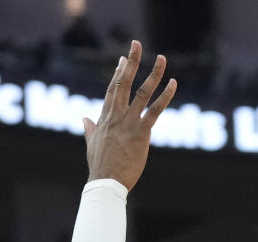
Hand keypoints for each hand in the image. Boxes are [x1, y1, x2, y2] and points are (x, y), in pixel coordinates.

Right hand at [84, 41, 176, 190]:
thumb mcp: (91, 143)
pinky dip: (165, 96)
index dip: (119, 72)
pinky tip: (173, 84)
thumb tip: (84, 119)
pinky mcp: (142, 132)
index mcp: (105, 116)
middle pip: (125, 81)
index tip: (123, 59)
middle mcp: (117, 114)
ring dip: (154, 73)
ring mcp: (129, 122)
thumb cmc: (100, 166)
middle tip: (137, 43)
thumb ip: (89, 129)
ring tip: (162, 59)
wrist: (106, 182)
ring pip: (143, 92)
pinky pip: (156, 110)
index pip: (113, 88)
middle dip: (132, 61)